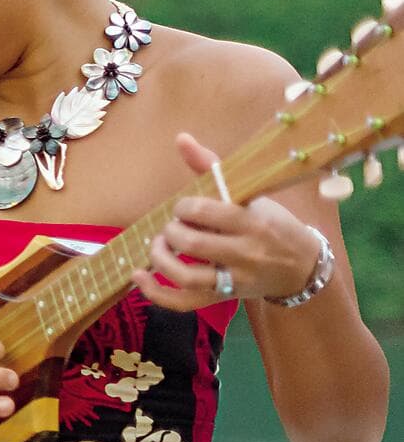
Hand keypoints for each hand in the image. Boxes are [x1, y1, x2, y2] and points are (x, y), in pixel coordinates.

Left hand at [131, 134, 320, 310]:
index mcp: (252, 222)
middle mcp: (245, 253)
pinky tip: (138, 276)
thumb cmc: (271, 223)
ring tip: (157, 247)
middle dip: (170, 231)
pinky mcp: (224, 298)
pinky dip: (156, 293)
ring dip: (160, 260)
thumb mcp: (250, 195)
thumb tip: (180, 138)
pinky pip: (184, 303)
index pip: (205, 211)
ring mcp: (234, 280)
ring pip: (186, 277)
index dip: (184, 207)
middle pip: (192, 244)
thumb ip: (211, 167)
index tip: (184, 207)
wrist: (303, 266)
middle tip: (171, 226)